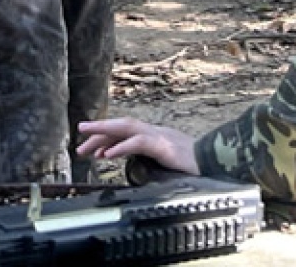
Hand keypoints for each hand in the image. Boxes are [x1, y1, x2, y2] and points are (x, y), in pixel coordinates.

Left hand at [75, 117, 198, 174]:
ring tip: (86, 140)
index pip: (124, 133)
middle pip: (121, 126)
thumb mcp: (166, 165)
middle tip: (79, 140)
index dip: (105, 138)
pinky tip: (108, 154)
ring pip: (126, 127)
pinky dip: (122, 146)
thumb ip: (150, 163)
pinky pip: (139, 142)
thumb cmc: (193, 168)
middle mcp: (154, 132)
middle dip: (98, 132)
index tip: (89, 148)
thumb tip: (133, 168)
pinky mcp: (164, 145)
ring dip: (104, 132)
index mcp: (153, 137)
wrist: (217, 165)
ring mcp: (159, 136)